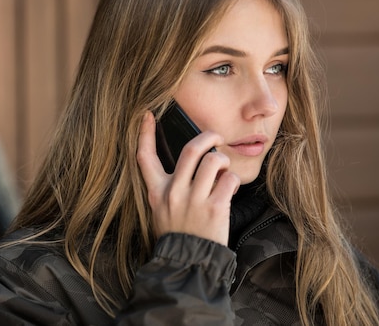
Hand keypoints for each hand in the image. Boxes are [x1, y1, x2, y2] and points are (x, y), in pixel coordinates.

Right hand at [136, 111, 239, 245]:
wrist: (189, 263)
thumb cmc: (178, 234)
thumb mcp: (161, 210)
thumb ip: (170, 187)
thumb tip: (191, 162)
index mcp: (157, 192)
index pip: (145, 157)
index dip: (145, 133)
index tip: (148, 115)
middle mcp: (174, 192)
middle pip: (191, 149)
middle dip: (208, 137)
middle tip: (216, 137)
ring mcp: (194, 200)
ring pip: (214, 160)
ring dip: (223, 161)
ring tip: (223, 171)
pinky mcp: (215, 208)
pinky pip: (230, 180)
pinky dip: (233, 180)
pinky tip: (230, 188)